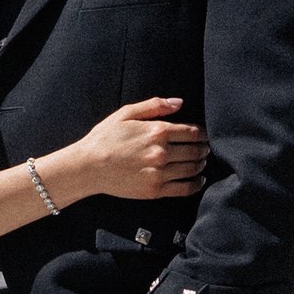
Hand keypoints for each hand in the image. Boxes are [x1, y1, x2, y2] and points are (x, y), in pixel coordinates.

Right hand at [61, 97, 207, 205]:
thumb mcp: (126, 113)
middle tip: (204, 149)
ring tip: (201, 162)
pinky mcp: (155, 190)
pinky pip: (184, 189)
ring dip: (201, 164)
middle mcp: (161, 152)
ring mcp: (159, 173)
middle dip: (203, 149)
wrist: (88, 166)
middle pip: (196, 151)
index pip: (193, 132)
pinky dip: (196, 184)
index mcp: (157, 131)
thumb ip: (155, 105)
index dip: (203, 134)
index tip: (203, 135)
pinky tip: (198, 180)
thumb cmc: (105, 138)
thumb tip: (179, 102)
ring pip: (193, 169)